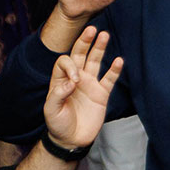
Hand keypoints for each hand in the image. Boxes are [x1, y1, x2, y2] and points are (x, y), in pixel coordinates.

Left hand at [42, 26, 122, 150]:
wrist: (72, 140)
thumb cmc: (58, 125)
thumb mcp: (51, 110)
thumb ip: (58, 94)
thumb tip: (72, 82)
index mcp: (61, 80)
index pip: (65, 62)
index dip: (70, 66)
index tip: (75, 81)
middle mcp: (76, 78)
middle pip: (80, 55)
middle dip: (85, 42)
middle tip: (91, 29)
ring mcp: (90, 84)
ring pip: (95, 61)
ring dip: (99, 48)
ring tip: (104, 35)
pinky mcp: (102, 94)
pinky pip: (109, 79)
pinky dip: (114, 70)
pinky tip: (119, 60)